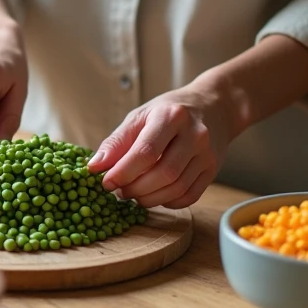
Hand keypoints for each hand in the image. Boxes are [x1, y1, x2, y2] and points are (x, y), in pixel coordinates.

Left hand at [87, 80, 236, 208]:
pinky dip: (168, 201)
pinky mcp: (213, 170)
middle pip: (164, 173)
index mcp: (171, 116)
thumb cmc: (169, 111)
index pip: (146, 152)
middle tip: (119, 191)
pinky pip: (190, 196)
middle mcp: (195, 135)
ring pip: (177, 188)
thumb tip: (95, 167)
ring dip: (149, 198)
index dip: (123, 172)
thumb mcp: (140, 116)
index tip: (106, 182)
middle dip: (135, 188)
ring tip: (134, 193)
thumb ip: (116, 142)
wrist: (212, 106)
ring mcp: (207, 154)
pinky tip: (155, 194)